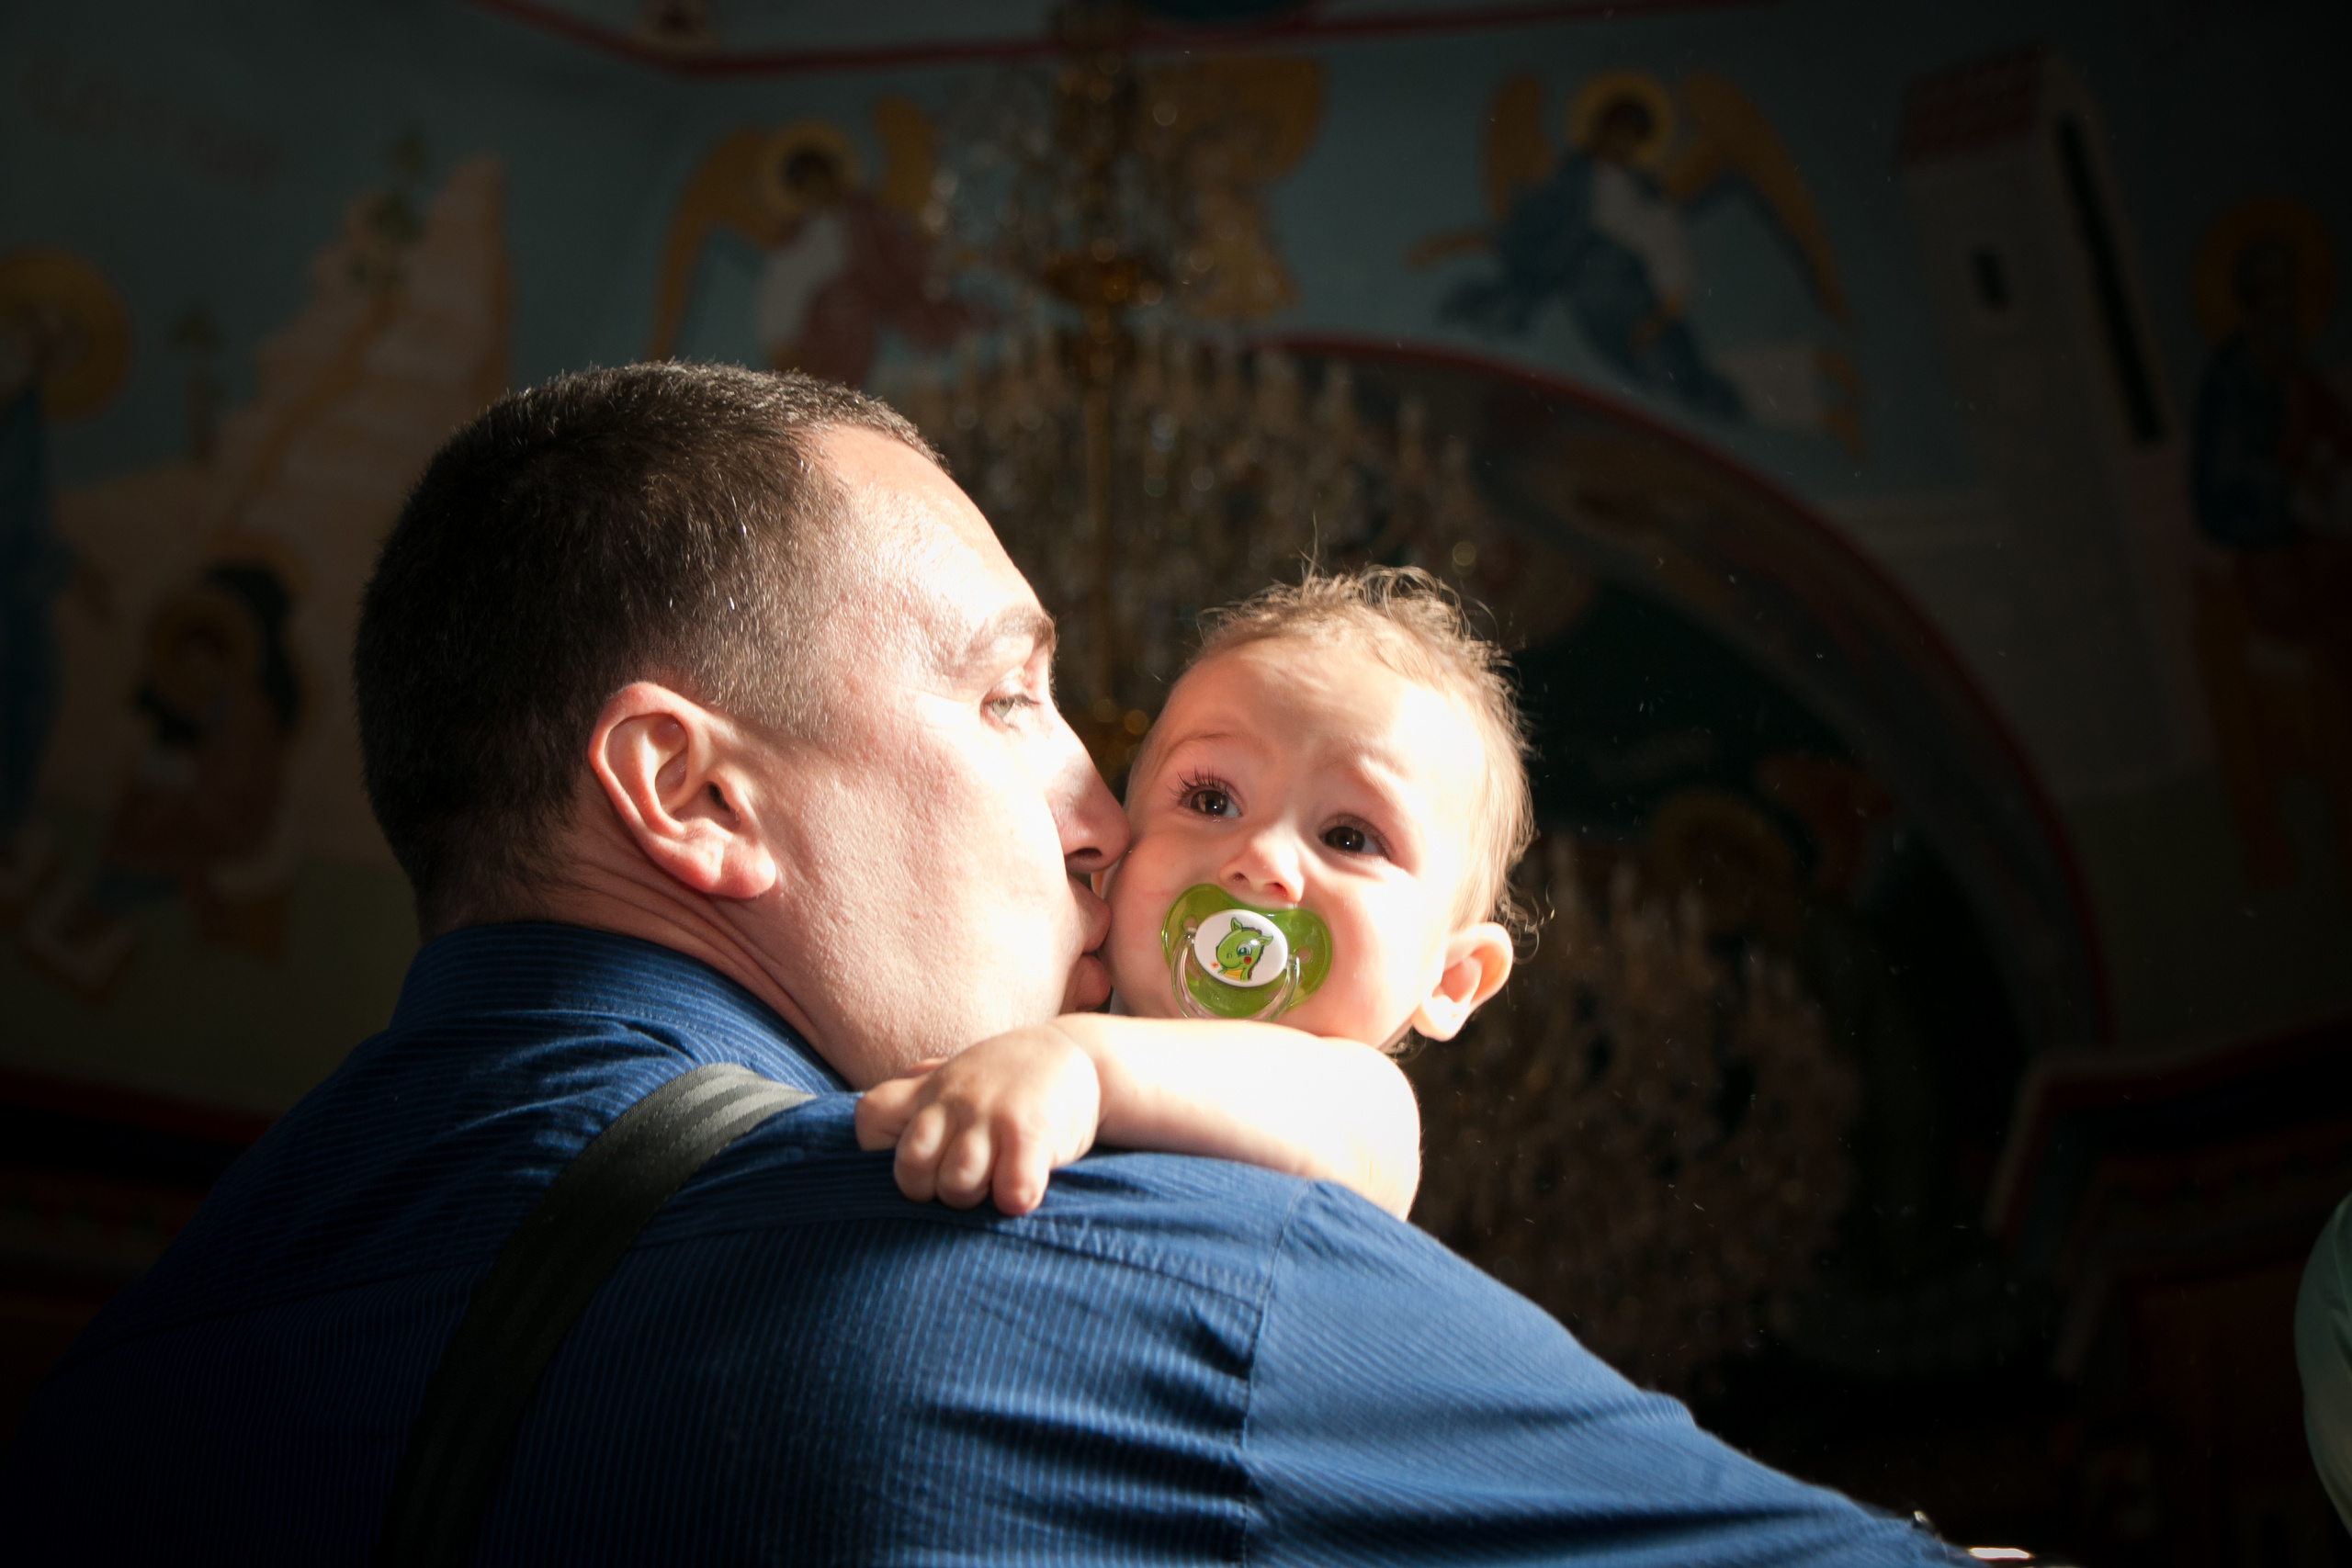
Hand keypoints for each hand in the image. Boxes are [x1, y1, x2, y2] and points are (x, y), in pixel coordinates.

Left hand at [853, 1025, 1101, 1215]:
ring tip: (994, 1182)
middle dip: (929, 1189)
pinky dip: (1015, 1200)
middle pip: (909, 1167)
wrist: (1081, 1056)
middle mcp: (955, 1101)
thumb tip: (871, 1116)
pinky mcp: (1033, 1136)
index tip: (916, 1157)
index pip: (870, 1119)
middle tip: (961, 1179)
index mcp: (930, 1089)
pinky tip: (1025, 1186)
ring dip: (974, 1197)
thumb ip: (916, 1091)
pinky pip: (1011, 1190)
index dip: (878, 1150)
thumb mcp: (957, 1073)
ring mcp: (993, 1117)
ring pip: (956, 1185)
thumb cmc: (1010, 1078)